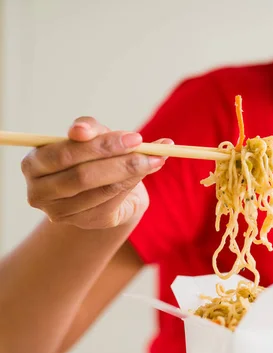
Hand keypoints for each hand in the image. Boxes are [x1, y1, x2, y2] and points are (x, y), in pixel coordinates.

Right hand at [21, 117, 170, 229]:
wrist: (102, 186)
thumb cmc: (91, 155)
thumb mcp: (91, 136)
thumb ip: (89, 129)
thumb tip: (81, 129)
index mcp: (33, 164)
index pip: (65, 154)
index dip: (99, 146)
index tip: (134, 137)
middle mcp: (40, 193)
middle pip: (82, 176)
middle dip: (120, 160)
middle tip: (147, 148)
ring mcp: (61, 212)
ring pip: (102, 190)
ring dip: (133, 172)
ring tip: (157, 157)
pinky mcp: (85, 221)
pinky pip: (113, 202)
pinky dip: (134, 183)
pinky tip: (151, 168)